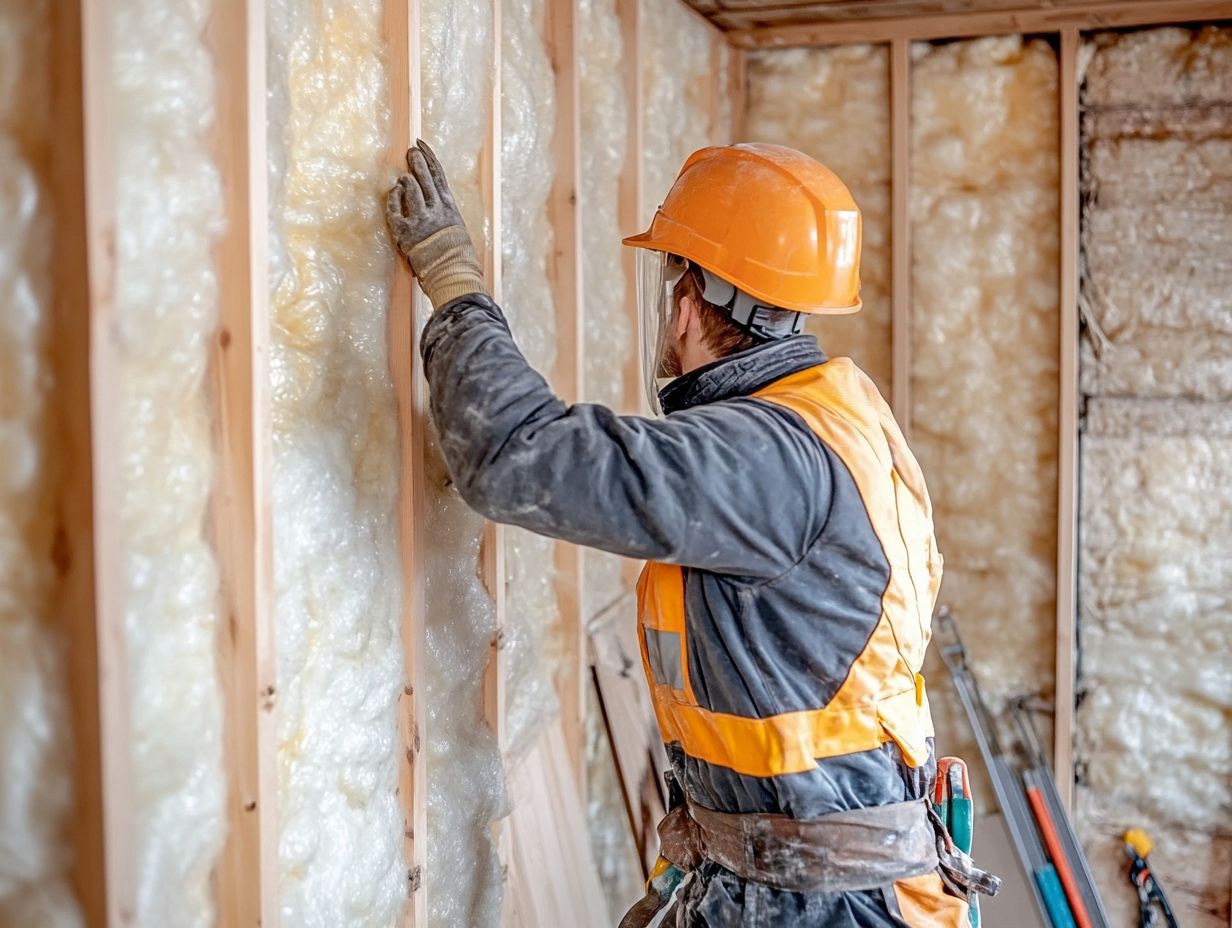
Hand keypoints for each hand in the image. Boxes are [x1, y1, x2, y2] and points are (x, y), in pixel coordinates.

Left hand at [387, 139, 465, 258]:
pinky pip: (395, 208)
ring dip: (406, 180)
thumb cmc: (453, 251)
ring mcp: (420, 219)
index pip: (438, 174)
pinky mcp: (406, 230)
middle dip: (416, 160)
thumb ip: (443, 207)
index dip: (429, 156)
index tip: (421, 143)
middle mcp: (436, 209)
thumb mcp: (454, 225)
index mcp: (449, 206)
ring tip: (403, 178)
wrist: (450, 271)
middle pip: (424, 177)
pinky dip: (394, 198)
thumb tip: (433, 192)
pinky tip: (394, 192)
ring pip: (411, 189)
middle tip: (410, 151)